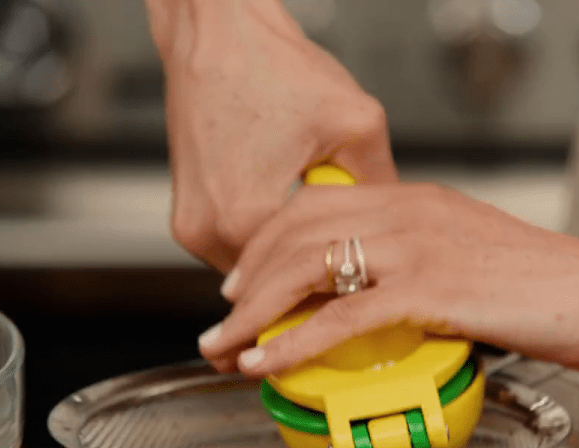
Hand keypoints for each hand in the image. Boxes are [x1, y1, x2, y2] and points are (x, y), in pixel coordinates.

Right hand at [145, 0, 398, 271]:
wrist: (216, 30)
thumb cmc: (271, 65)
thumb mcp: (355, 123)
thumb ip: (381, 183)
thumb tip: (393, 223)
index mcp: (244, 216)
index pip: (302, 284)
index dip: (340, 282)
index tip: (363, 285)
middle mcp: (206, 231)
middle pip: (277, 282)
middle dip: (313, 268)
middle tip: (349, 253)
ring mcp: (190, 226)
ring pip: (256, 265)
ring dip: (287, 251)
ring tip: (315, 223)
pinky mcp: (185, 214)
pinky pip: (236, 242)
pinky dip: (264, 232)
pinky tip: (287, 206)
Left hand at [196, 183, 578, 373]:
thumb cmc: (550, 283)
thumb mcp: (471, 257)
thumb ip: (421, 266)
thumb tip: (379, 300)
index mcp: (417, 199)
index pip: (317, 205)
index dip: (268, 241)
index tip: (244, 278)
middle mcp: (410, 211)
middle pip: (297, 230)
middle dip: (245, 277)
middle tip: (221, 317)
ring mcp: (420, 245)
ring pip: (308, 267)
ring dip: (255, 311)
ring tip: (226, 346)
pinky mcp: (435, 287)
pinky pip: (344, 315)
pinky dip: (294, 340)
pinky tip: (267, 361)